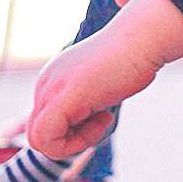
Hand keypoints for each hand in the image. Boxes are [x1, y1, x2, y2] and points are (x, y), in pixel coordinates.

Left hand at [27, 30, 155, 158]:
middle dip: (71, 140)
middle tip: (102, 119)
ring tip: (104, 116)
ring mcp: (49, 90)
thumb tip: (94, 115)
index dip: (72, 132)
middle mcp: (45, 84)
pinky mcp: (60, 99)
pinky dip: (76, 143)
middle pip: (39, 135)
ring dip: (75, 142)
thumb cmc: (133, 58)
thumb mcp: (103, 83)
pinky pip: (48, 143)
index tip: (101, 113)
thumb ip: (89, 99)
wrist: (143, 38)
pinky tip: (104, 116)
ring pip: (40, 142)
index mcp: (53, 80)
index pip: (46, 124)